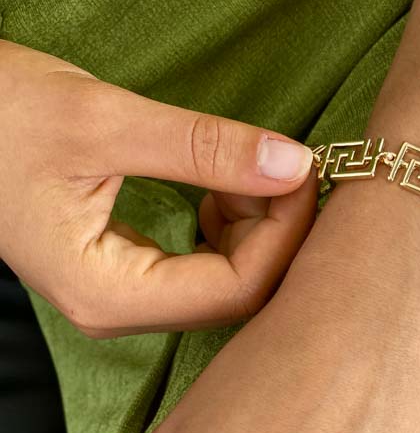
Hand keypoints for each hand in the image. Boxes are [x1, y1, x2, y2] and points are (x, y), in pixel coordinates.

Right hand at [0, 39, 317, 335]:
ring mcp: (118, 296)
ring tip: (240, 165)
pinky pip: (199, 267)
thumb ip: (202, 148)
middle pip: (236, 295)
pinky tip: (216, 183)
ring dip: (252, 226)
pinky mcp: (122, 271)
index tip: (303, 169)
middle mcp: (115, 310)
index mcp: (106, 294)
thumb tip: (292, 164)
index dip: (285, 234)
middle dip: (273, 230)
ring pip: (222, 282)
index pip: (235, 290)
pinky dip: (226, 225)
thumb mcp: (103, 121)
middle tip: (278, 161)